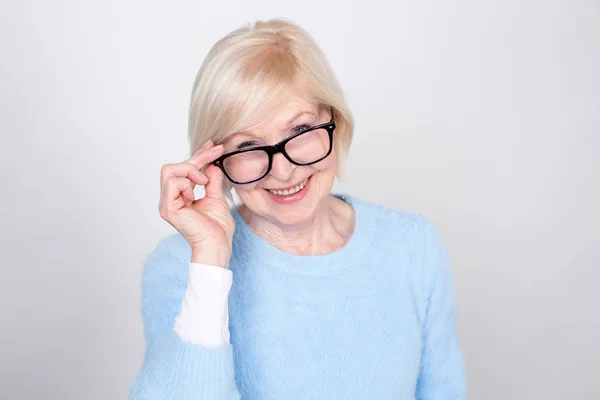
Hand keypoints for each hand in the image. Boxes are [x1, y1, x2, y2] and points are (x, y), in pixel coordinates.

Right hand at [158, 140, 233, 266]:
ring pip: (169, 170)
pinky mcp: (167, 208)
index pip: (183, 171)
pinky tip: (196, 192)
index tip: (213, 147)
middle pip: (174, 166)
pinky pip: (172, 182)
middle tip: (215, 152)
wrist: (217, 244)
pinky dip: (186, 183)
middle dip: (197, 157)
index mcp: (179, 197)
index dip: (198, 156)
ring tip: (204, 182)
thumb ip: (212, 181)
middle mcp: (170, 199)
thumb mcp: (216, 197)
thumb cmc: (217, 227)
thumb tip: (211, 165)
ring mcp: (167, 203)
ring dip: (190, 171)